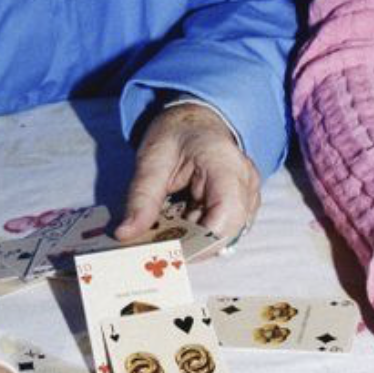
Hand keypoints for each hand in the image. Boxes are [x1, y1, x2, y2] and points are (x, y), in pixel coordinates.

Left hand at [116, 102, 260, 248]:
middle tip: (156, 246)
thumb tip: (125, 234)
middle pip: (227, 230)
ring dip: (193, 240)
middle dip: (192, 244)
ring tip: (162, 231)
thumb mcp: (151, 159)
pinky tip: (176, 224)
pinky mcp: (242, 206)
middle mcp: (245, 182)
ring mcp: (248, 195)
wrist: (195, 121)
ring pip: (224, 235)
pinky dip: (197, 233)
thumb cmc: (176, 134)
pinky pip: (221, 230)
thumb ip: (141, 198)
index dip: (202, 241)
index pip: (227, 213)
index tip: (168, 252)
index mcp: (225, 163)